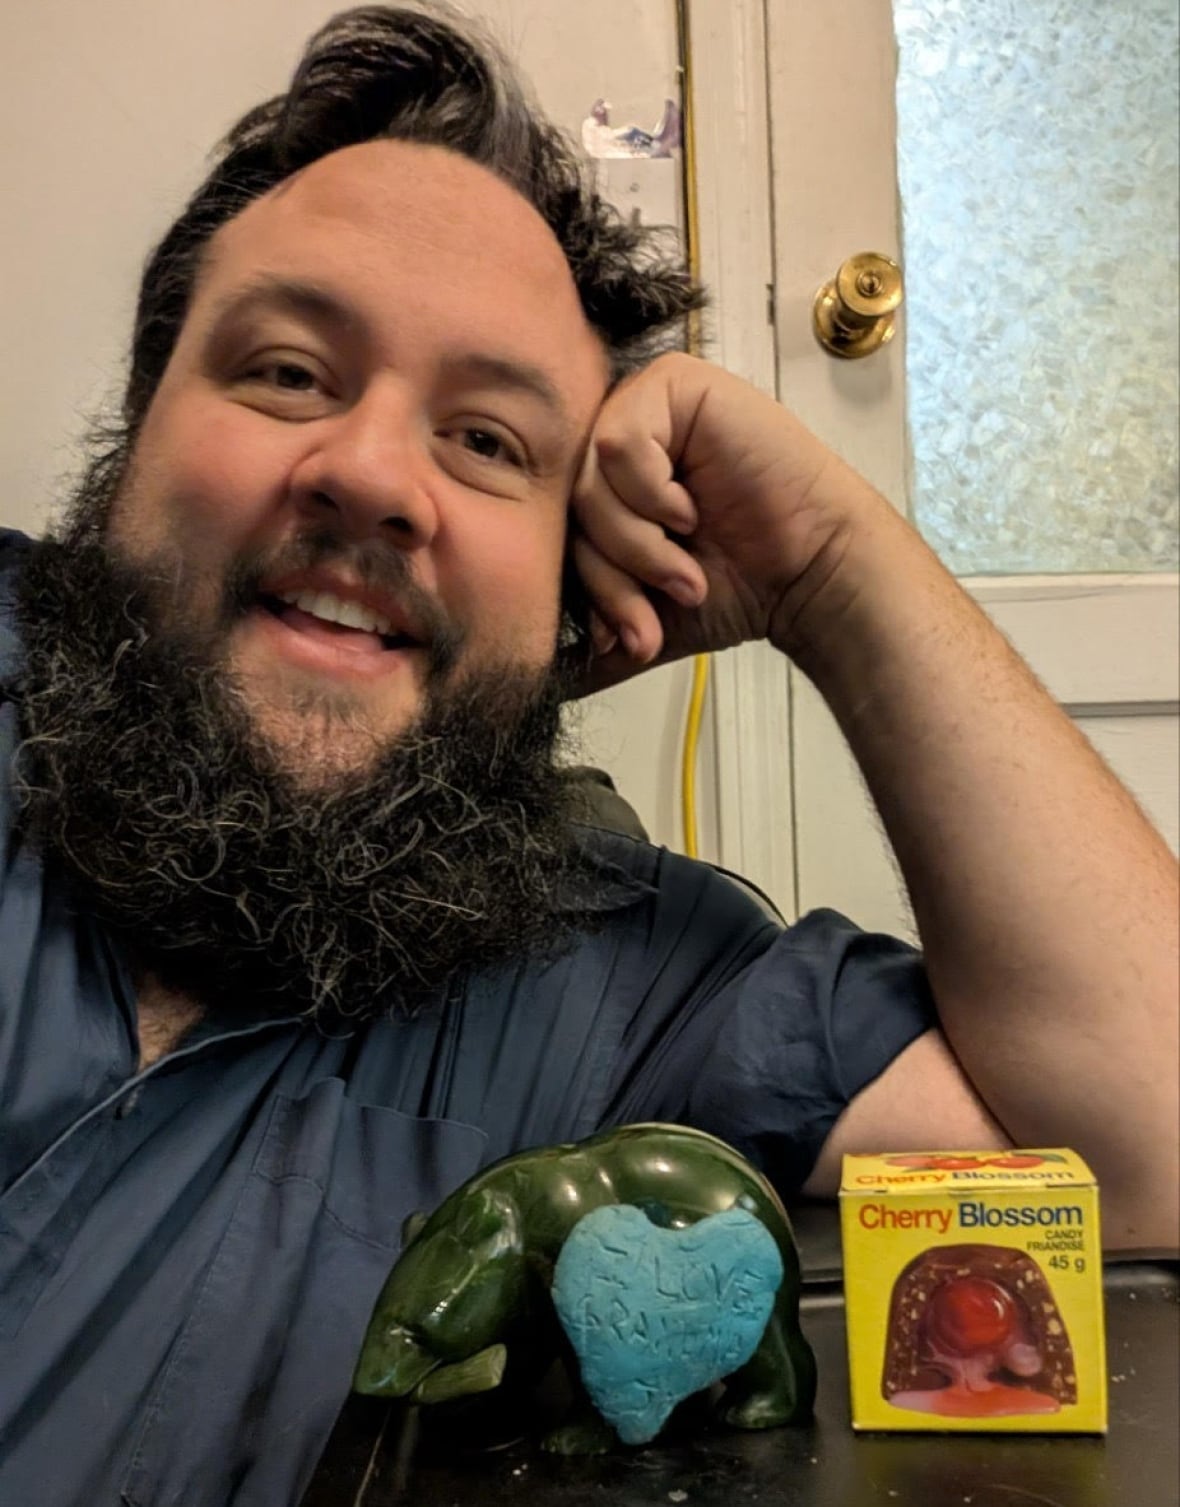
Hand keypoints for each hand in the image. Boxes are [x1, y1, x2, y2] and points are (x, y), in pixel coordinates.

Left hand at [570, 352, 872, 692]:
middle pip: (566, 510)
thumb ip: (592, 628)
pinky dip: (652, 495)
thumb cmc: (738, 584)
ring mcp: (643, 405)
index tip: (630, 637)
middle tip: (660, 611)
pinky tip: (692, 510)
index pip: (554, 532)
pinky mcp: (672, 384)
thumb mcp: (647, 615)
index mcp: (603, 481)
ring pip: (587, 483)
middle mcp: (617, 435)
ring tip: (686, 568)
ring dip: (637, 544)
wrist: (810, 576)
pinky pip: (617, 444)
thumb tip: (533, 672)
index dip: (591, 590)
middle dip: (612, 577)